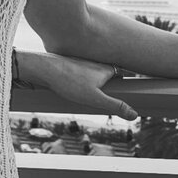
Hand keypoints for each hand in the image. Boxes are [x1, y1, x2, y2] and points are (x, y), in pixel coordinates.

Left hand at [19, 50, 138, 120]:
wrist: (42, 69)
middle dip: (112, 86)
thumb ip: (115, 106)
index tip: (134, 92)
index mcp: (106, 68)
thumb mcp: (95, 98)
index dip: (127, 83)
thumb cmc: (68, 82)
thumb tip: (135, 115)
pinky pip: (82, 74)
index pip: (123, 75)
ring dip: (96, 84)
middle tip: (111, 100)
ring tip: (89, 97)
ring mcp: (82, 63)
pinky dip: (83, 81)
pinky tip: (75, 90)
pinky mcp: (70, 65)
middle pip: (110, 75)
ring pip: (95, 75)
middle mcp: (96, 62)